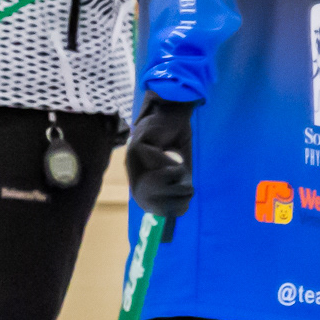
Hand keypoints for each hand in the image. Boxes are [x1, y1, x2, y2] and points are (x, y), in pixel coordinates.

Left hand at [125, 91, 196, 217]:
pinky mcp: (139, 143)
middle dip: (167, 195)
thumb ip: (178, 177)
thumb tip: (182, 200)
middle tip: (188, 191)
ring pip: (151, 177)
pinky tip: (176, 158)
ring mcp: (133, 153)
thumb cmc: (175, 133)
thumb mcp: (179, 160)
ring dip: (170, 178)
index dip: (157, 203)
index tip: (175, 210)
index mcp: (138, 166)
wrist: (173, 110)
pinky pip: (155, 161)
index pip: (141, 192)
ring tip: (183, 171)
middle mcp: (132, 161)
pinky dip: (168, 163)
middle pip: (144, 189)